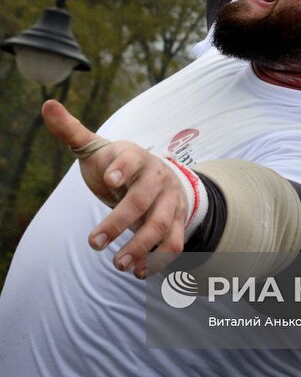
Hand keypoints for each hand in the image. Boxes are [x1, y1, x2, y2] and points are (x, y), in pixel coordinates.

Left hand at [42, 99, 186, 278]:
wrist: (156, 175)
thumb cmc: (118, 163)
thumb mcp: (97, 148)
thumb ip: (71, 131)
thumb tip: (47, 105)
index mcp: (136, 157)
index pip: (132, 158)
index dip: (122, 167)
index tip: (108, 180)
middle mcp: (158, 177)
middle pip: (144, 199)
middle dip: (120, 222)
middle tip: (93, 243)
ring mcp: (170, 200)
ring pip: (162, 225)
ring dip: (142, 247)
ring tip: (118, 265)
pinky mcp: (177, 221)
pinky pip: (174, 242)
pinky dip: (160, 260)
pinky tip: (139, 272)